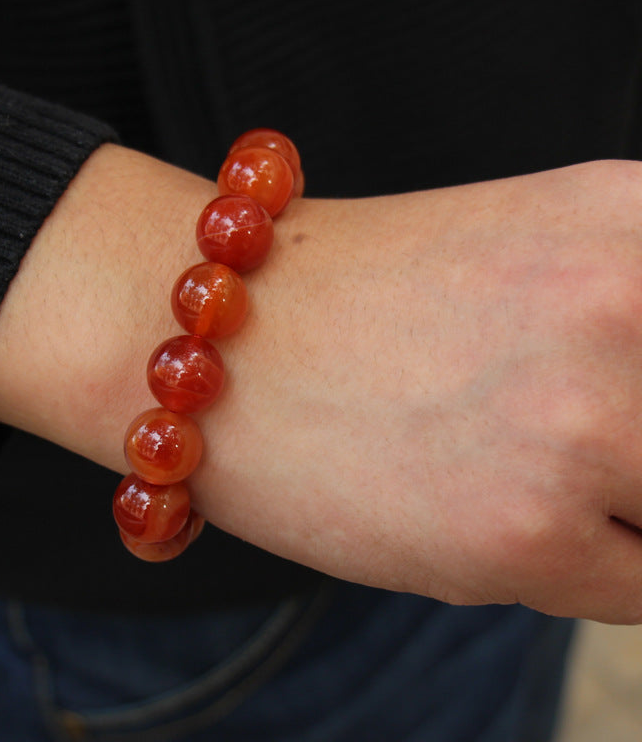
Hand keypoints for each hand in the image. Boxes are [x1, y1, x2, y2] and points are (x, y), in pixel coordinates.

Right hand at [0, 148, 641, 622]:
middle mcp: (629, 298)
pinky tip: (477, 513)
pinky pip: (636, 588)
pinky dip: (575, 567)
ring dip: (620, 511)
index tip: (621, 414)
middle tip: (555, 438)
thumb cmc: (348, 297)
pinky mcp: (528, 531)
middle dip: (639, 457)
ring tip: (515, 470)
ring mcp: (584, 418)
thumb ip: (634, 316)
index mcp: (634, 216)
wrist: (207, 341)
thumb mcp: (533, 250)